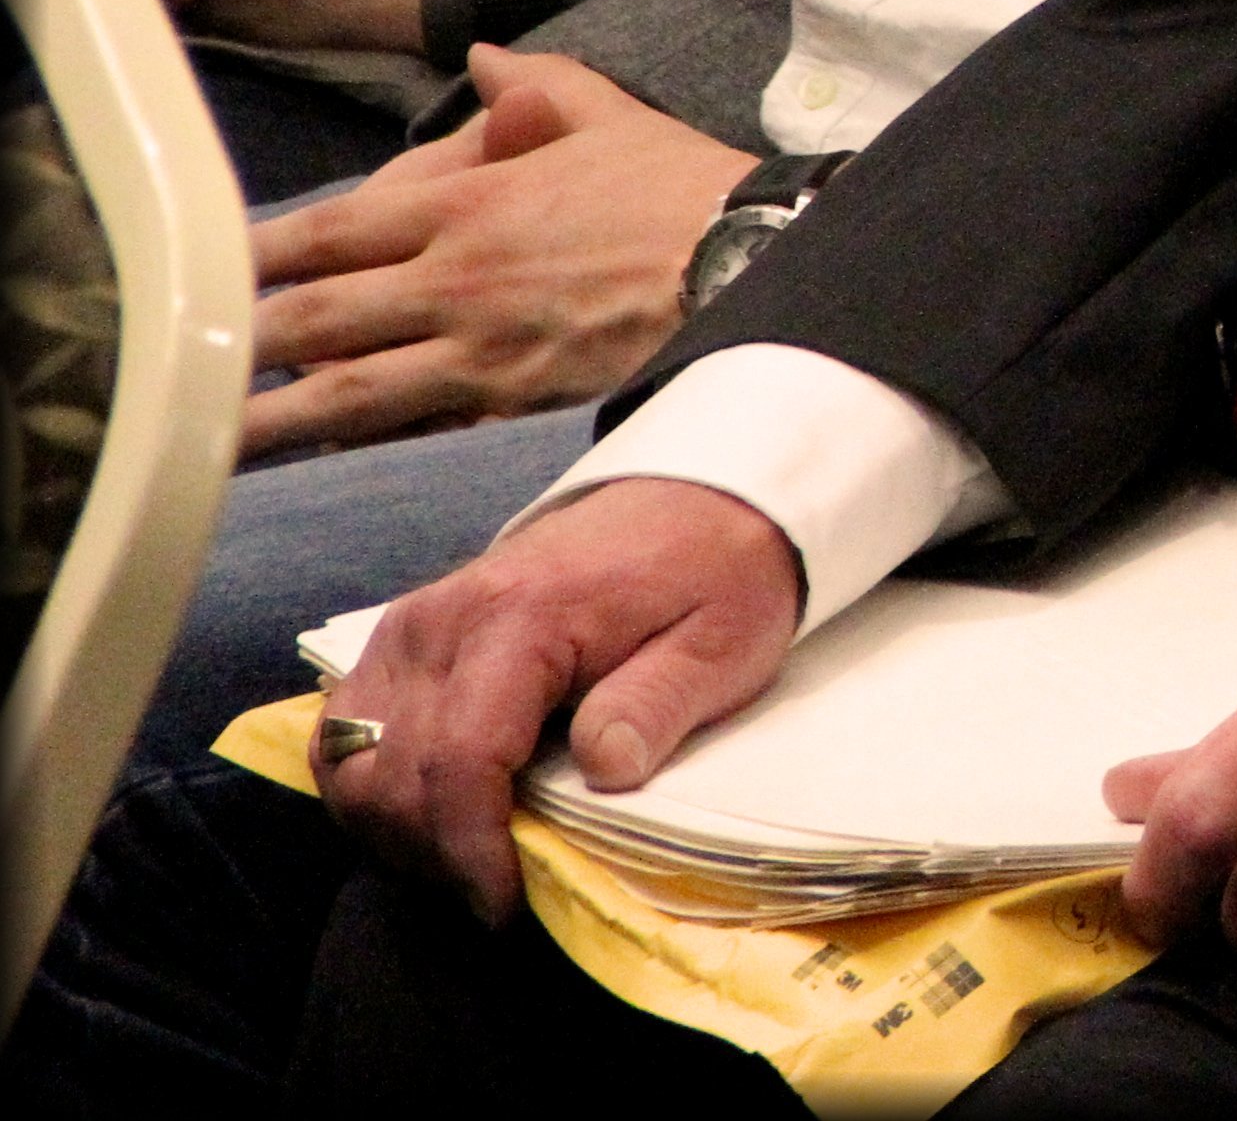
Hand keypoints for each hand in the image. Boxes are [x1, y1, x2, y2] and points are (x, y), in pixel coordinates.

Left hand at [242, 52, 754, 455]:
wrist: (757, 262)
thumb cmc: (683, 188)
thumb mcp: (608, 114)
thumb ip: (536, 86)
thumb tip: (487, 57)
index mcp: (468, 204)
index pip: (330, 232)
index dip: (255, 254)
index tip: (197, 268)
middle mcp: (456, 279)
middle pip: (318, 318)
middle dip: (238, 341)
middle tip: (170, 364)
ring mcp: (481, 350)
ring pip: (348, 392)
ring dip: (269, 418)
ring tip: (205, 441)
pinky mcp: (514, 402)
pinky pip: (418, 426)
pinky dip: (361, 444)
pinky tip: (320, 457)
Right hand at [323, 475, 802, 921]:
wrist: (693, 498)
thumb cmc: (713, 573)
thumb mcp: (724, 640)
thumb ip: (659, 703)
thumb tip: (604, 772)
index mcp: (520, 618)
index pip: (459, 759)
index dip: (470, 849)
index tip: (504, 905)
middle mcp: (441, 621)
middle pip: (387, 774)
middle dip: (433, 853)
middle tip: (500, 888)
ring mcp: (410, 627)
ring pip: (347, 763)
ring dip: (394, 829)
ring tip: (469, 858)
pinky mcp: (401, 639)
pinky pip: (345, 734)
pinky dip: (373, 788)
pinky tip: (435, 815)